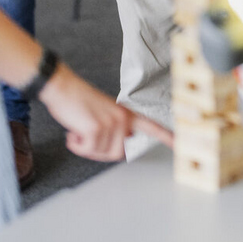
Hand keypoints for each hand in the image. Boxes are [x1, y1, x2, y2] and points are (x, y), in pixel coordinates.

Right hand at [39, 65, 171, 160]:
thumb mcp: (105, 114)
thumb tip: (120, 147)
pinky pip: (88, 150)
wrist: (63, 87)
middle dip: (99, 151)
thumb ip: (117, 129)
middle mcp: (123, 119)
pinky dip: (77, 145)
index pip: (152, 127)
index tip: (180, 144)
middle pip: (117, 154)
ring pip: (102, 154)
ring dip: (86, 147)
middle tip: (86, 138)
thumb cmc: (79, 101)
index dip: (167, 137)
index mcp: (127, 114)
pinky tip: (73, 131)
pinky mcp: (97, 128)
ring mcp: (112, 123)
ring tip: (80, 129)